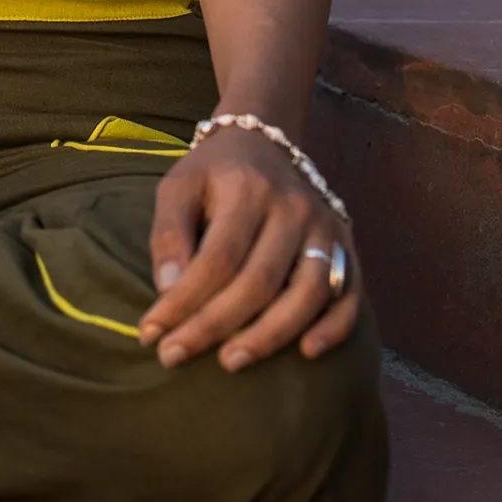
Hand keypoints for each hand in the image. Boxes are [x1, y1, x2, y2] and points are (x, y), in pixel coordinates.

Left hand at [137, 126, 358, 372]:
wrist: (266, 139)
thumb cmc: (214, 173)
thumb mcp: (178, 186)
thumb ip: (168, 234)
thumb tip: (168, 290)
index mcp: (248, 189)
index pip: (217, 258)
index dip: (185, 301)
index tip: (151, 333)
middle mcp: (293, 209)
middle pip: (259, 281)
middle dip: (215, 326)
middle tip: (176, 357)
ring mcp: (326, 228)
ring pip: (308, 293)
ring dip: (271, 336)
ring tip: (231, 362)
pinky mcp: (347, 245)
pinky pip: (350, 293)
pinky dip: (334, 327)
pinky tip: (307, 353)